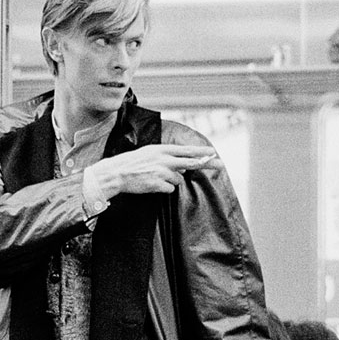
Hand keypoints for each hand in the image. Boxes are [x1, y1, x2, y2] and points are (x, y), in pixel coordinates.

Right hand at [89, 144, 220, 196]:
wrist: (117, 173)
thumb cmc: (133, 163)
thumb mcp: (150, 153)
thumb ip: (167, 157)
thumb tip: (184, 166)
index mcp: (162, 150)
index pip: (185, 150)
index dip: (200, 152)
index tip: (212, 152)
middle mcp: (164, 159)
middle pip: (190, 162)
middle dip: (207, 163)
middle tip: (221, 164)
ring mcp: (161, 172)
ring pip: (178, 180)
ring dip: (171, 181)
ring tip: (155, 178)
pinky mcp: (157, 184)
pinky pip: (170, 189)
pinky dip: (164, 189)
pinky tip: (152, 185)